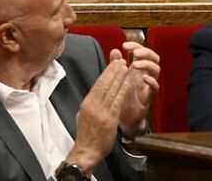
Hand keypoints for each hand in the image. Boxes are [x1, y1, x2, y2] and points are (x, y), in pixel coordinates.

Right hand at [67, 58, 129, 172]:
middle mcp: (93, 105)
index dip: (106, 72)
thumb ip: (91, 103)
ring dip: (119, 77)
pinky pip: (117, 102)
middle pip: (104, 84)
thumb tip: (96, 93)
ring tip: (125, 67)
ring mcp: (101, 112)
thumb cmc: (86, 135)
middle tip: (120, 60)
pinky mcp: (109, 119)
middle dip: (113, 70)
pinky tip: (127, 83)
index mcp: (87, 103)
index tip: (113, 63)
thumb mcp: (83, 115)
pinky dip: (123, 91)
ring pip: (111, 90)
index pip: (98, 84)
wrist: (87, 151)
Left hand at [114, 42, 159, 137]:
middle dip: (146, 51)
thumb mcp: (116, 79)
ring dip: (147, 64)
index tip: (124, 45)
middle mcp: (144, 75)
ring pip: (156, 69)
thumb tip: (114, 50)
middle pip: (153, 57)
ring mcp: (147, 86)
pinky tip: (144, 78)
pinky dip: (151, 81)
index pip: (141, 52)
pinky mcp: (149, 98)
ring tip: (136, 64)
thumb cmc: (120, 98)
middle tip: (135, 52)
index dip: (135, 45)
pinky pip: (155, 88)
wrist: (122, 120)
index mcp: (136, 69)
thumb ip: (115, 65)